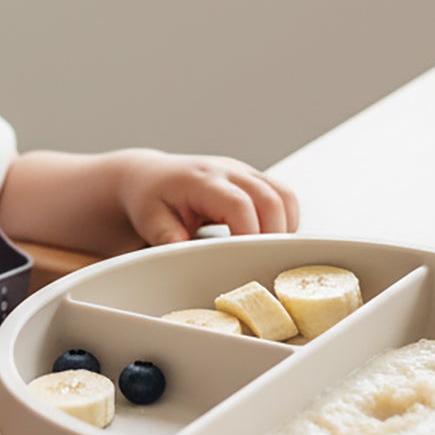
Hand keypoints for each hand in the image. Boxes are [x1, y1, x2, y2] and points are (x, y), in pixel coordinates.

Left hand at [115, 150, 299, 245]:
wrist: (151, 175)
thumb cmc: (150, 197)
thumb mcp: (149, 218)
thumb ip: (166, 234)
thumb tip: (183, 250)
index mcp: (201, 179)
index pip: (239, 204)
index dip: (249, 234)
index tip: (246, 261)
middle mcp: (228, 170)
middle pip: (271, 199)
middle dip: (274, 235)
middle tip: (261, 264)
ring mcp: (243, 172)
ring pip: (284, 196)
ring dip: (284, 227)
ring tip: (265, 252)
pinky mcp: (253, 178)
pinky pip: (283, 196)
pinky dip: (284, 219)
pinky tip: (266, 238)